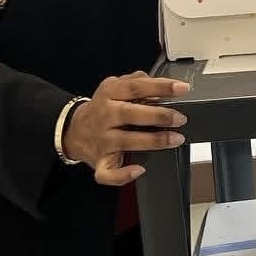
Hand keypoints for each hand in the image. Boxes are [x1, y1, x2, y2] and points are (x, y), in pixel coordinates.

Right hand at [63, 72, 189, 185]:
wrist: (73, 130)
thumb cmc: (101, 108)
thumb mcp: (113, 87)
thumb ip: (135, 81)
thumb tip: (157, 81)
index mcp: (109, 94)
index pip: (136, 87)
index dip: (160, 87)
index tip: (182, 88)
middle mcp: (105, 115)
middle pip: (130, 113)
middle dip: (158, 116)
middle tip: (179, 118)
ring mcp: (102, 139)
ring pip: (126, 141)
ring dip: (153, 141)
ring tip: (175, 138)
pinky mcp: (99, 161)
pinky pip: (109, 172)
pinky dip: (123, 174)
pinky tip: (139, 169)